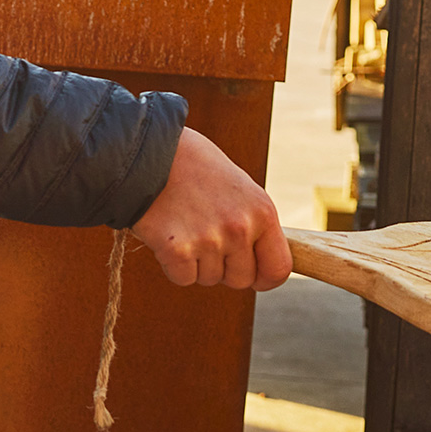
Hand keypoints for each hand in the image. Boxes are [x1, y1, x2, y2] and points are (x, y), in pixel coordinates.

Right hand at [131, 127, 291, 290]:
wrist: (151, 152)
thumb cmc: (196, 167)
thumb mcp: (240, 188)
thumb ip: (253, 223)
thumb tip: (262, 263)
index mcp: (262, 211)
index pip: (278, 268)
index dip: (265, 277)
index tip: (254, 276)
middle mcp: (240, 228)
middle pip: (241, 280)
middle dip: (224, 267)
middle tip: (206, 237)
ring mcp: (209, 240)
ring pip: (209, 279)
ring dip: (197, 262)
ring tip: (186, 225)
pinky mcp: (177, 250)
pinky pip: (182, 278)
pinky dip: (173, 264)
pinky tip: (169, 233)